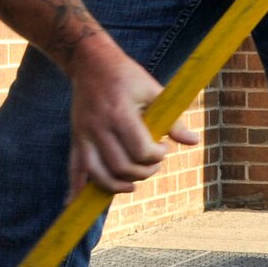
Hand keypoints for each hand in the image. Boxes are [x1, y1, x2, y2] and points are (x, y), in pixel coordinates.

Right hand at [66, 35, 200, 196]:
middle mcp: (98, 127)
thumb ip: (172, 119)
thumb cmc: (127, 76)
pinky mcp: (76, 138)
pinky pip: (73, 168)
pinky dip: (74, 188)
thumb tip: (194, 141)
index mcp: (120, 114)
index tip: (163, 148)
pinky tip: (73, 203)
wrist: (90, 63)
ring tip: (133, 183)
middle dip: (143, 172)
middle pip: (121, 166)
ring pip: (98, 173)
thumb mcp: (153, 91)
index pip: (140, 150)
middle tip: (154, 164)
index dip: (157, 156)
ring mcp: (84, 134)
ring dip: (117, 185)